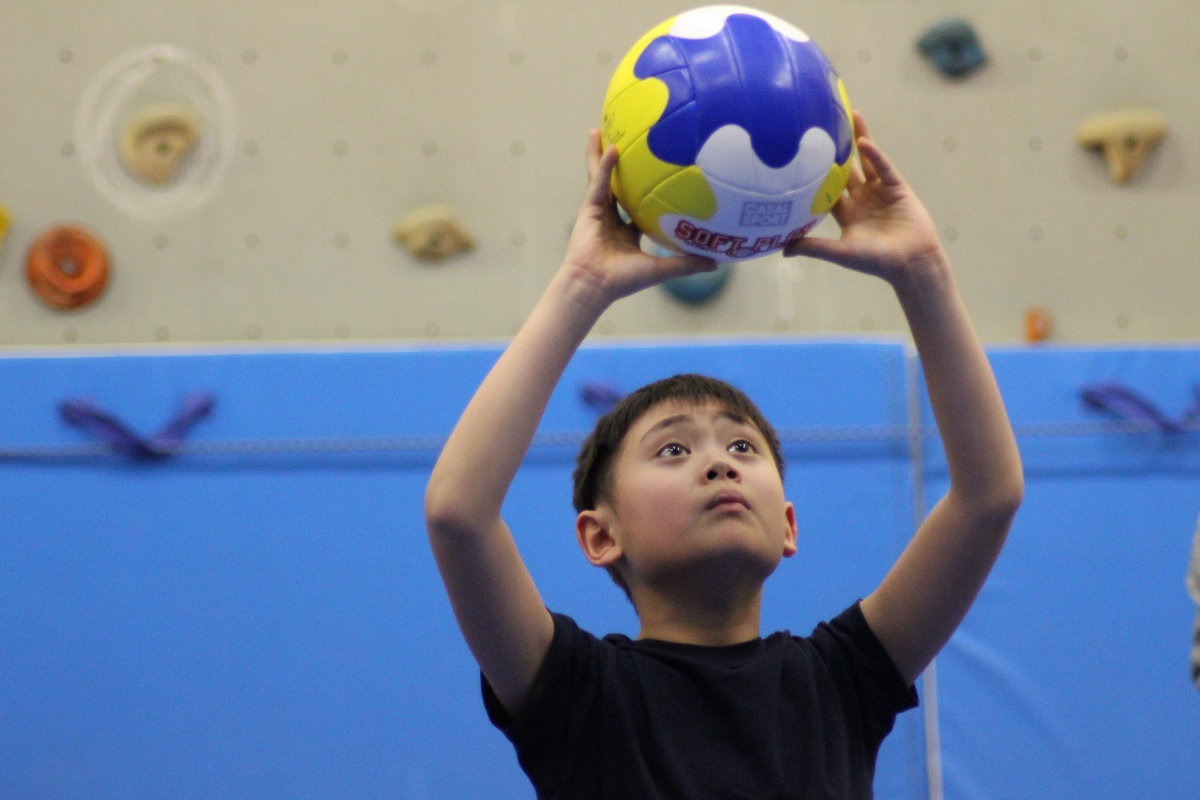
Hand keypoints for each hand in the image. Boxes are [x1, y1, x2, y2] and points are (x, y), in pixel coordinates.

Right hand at [562, 130, 716, 304]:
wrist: (595, 285)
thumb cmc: (623, 281)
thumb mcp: (661, 269)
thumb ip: (686, 264)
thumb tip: (717, 263)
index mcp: (626, 233)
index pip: (638, 207)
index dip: (647, 193)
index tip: (660, 177)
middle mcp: (612, 219)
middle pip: (618, 186)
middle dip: (621, 166)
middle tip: (629, 143)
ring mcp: (599, 212)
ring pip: (602, 177)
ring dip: (602, 154)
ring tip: (602, 130)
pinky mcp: (590, 208)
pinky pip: (600, 182)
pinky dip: (606, 166)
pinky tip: (612, 147)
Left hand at [784, 112, 944, 282]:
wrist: (910, 263)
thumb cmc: (875, 261)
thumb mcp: (840, 252)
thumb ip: (813, 247)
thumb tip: (782, 249)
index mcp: (846, 213)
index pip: (826, 189)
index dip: (814, 174)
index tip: (800, 157)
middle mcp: (861, 198)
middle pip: (845, 169)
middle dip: (834, 150)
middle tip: (821, 126)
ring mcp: (879, 190)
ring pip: (866, 160)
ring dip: (857, 138)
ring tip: (848, 114)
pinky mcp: (896, 186)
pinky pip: (882, 166)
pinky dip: (874, 154)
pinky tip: (862, 141)